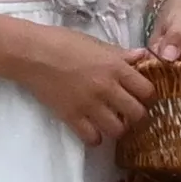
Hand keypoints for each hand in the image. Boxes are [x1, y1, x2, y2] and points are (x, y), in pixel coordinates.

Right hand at [10, 25, 160, 144]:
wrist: (32, 53)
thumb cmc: (63, 42)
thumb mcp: (96, 43)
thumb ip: (120, 54)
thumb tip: (142, 56)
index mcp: (116, 67)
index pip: (147, 91)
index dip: (149, 96)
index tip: (143, 97)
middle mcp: (107, 88)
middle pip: (137, 114)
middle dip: (137, 116)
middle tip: (130, 113)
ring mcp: (89, 105)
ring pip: (117, 130)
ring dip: (117, 128)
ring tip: (112, 122)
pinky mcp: (71, 117)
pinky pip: (92, 138)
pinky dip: (95, 138)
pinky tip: (93, 129)